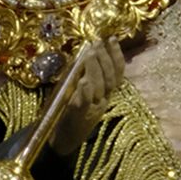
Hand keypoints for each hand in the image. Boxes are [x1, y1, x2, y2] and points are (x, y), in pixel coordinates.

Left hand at [51, 40, 125, 157]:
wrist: (63, 141)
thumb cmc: (72, 114)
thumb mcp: (85, 95)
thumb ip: (89, 77)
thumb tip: (88, 53)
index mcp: (106, 95)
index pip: (117, 73)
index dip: (116, 55)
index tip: (112, 38)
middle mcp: (103, 101)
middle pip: (109, 78)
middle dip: (104, 57)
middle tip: (97, 42)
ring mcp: (92, 109)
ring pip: (99, 87)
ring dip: (95, 69)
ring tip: (90, 53)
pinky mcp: (78, 115)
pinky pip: (85, 102)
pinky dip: (85, 91)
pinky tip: (84, 80)